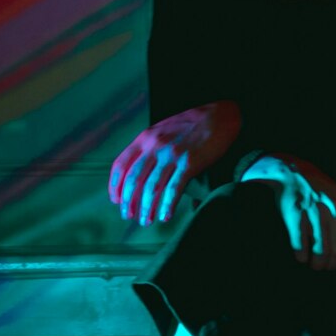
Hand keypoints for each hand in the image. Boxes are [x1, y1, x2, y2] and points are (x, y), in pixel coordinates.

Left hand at [109, 102, 241, 224]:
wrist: (220, 115)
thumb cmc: (192, 124)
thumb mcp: (163, 129)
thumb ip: (149, 147)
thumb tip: (141, 170)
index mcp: (145, 138)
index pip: (121, 166)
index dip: (115, 186)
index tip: (116, 200)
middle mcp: (155, 147)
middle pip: (135, 180)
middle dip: (130, 201)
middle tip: (130, 216)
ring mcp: (172, 155)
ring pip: (152, 187)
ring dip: (147, 207)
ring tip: (146, 220)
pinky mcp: (190, 163)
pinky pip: (174, 188)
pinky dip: (167, 205)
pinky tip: (165, 216)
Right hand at [240, 154, 335, 273]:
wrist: (295, 174)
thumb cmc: (326, 196)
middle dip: (332, 266)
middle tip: (327, 266)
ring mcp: (315, 214)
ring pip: (320, 254)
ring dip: (318, 265)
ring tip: (316, 264)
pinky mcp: (296, 218)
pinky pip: (301, 249)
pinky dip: (302, 258)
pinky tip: (303, 256)